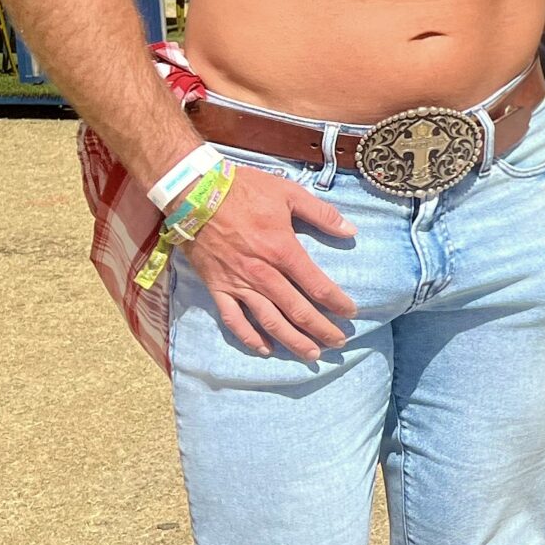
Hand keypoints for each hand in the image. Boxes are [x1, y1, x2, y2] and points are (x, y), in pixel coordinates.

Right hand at [181, 163, 355, 359]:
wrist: (194, 192)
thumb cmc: (243, 190)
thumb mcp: (288, 193)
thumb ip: (322, 214)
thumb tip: (351, 231)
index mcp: (283, 250)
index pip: (318, 286)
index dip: (337, 303)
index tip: (350, 313)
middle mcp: (263, 274)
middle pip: (298, 310)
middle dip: (321, 329)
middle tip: (339, 343)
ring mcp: (239, 283)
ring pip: (269, 321)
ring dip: (292, 340)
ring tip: (311, 354)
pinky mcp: (217, 287)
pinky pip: (234, 319)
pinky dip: (249, 337)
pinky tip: (264, 349)